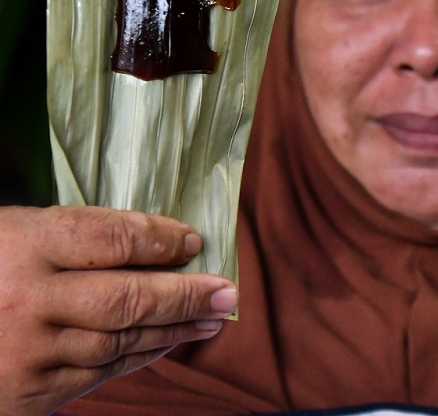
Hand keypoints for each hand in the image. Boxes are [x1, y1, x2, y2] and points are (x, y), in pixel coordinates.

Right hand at [0, 205, 238, 415]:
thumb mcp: (6, 232)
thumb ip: (68, 236)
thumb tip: (148, 238)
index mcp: (20, 246)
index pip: (112, 238)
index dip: (161, 238)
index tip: (194, 238)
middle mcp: (28, 301)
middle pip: (127, 296)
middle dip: (186, 294)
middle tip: (228, 288)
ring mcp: (26, 353)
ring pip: (121, 340)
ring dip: (174, 329)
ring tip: (212, 316)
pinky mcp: (25, 394)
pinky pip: (97, 373)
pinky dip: (139, 358)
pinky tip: (167, 344)